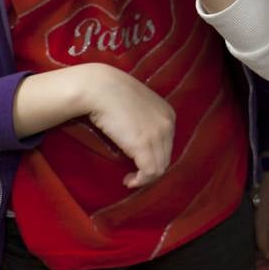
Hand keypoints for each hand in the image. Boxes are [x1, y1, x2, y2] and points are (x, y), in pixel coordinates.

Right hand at [78, 65, 176, 188]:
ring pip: (159, 167)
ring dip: (145, 179)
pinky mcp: (144, 145)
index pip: (167, 144)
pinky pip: (150, 172)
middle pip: (165, 157)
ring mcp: (158, 134)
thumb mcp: (136, 107)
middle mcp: (168, 124)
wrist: (99, 88)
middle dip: (150, 170)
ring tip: (129, 180)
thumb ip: (143, 122)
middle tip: (133, 175)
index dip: (153, 156)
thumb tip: (136, 141)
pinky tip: (128, 181)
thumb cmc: (112, 94)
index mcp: (168, 113)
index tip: (138, 162)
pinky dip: (140, 181)